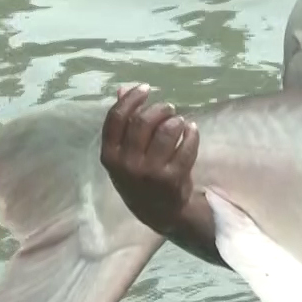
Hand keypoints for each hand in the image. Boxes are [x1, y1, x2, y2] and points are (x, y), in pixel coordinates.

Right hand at [101, 84, 198, 235]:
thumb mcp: (123, 154)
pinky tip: (191, 130)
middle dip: (159, 108)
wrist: (158, 212)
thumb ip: (122, 123)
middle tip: (169, 108)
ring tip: (179, 122)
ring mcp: (150, 172)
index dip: (132, 99)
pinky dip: (192, 132)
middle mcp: (127, 165)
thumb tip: (122, 89)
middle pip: (143, 121)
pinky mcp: (173, 178)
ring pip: (167, 131)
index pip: (117, 118)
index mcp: (109, 156)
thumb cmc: (139, 176)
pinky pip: (186, 145)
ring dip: (176, 120)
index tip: (146, 89)